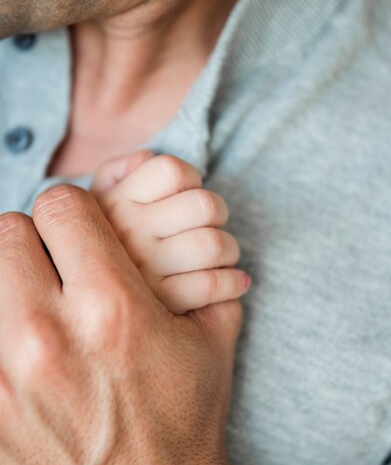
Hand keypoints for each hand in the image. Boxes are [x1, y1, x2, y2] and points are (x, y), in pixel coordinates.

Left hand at [0, 186, 276, 464]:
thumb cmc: (183, 424)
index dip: (74, 212)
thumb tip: (208, 242)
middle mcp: (47, 336)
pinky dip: (1, 337)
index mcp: (111, 308)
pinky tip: (23, 358)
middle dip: (33, 243)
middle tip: (52, 270)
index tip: (79, 233)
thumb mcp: (210, 343)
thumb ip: (208, 277)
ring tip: (35, 313)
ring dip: (10, 288)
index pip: (61, 206)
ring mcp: (2, 379)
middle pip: (7, 232)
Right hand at [92, 152, 249, 312]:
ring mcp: (145, 271)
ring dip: (230, 249)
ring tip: (222, 256)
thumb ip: (117, 172)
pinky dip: (233, 282)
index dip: (190, 176)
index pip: (171, 170)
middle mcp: (129, 234)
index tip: (187, 192)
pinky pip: (214, 285)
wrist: (83, 304)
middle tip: (212, 224)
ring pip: (213, 245)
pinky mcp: (163, 306)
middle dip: (219, 212)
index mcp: (115, 203)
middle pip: (204, 205)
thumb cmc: (101, 243)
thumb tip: (146, 158)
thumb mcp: (93, 202)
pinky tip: (232, 281)